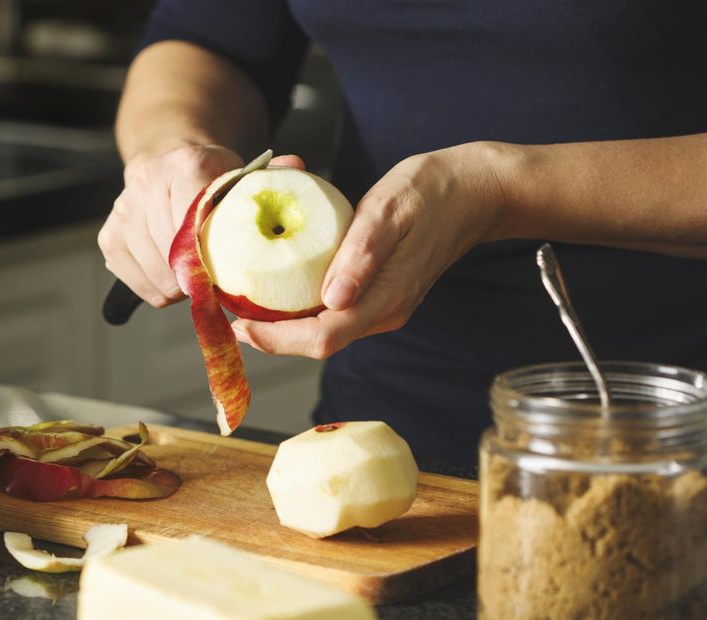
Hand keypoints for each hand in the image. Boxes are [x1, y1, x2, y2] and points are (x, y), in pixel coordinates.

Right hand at [98, 146, 304, 306]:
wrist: (166, 160)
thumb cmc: (212, 178)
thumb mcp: (243, 173)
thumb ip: (271, 176)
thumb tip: (296, 166)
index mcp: (185, 166)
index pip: (200, 230)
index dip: (217, 260)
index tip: (233, 270)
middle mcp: (146, 186)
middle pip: (178, 259)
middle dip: (201, 277)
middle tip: (218, 277)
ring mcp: (122, 213)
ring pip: (159, 279)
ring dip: (182, 287)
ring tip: (197, 273)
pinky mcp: (109, 239)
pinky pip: (141, 287)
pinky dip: (162, 290)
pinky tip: (175, 274)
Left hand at [231, 142, 506, 357]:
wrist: (477, 191)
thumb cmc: (433, 191)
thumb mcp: (391, 210)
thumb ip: (362, 254)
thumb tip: (332, 299)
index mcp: (385, 298)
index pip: (322, 338)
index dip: (276, 340)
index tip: (239, 326)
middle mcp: (383, 312)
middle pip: (318, 343)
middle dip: (271, 337)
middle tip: (229, 314)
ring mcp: (384, 307)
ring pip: (325, 331)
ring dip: (283, 325)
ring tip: (245, 303)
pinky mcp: (381, 295)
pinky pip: (335, 314)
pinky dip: (302, 308)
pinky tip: (279, 289)